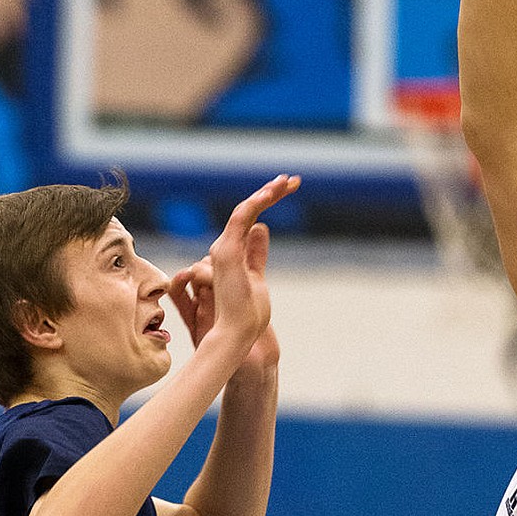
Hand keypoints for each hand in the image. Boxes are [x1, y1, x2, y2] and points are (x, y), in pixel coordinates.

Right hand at [201, 174, 298, 360]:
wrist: (236, 335)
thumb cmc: (246, 314)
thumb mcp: (256, 276)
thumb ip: (256, 252)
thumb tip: (261, 228)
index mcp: (232, 253)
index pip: (250, 218)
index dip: (267, 200)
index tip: (289, 187)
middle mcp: (225, 247)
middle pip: (248, 210)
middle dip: (270, 191)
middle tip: (292, 180)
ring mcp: (223, 248)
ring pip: (245, 210)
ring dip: (266, 193)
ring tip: (286, 182)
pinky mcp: (226, 251)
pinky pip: (240, 218)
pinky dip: (255, 203)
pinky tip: (271, 194)